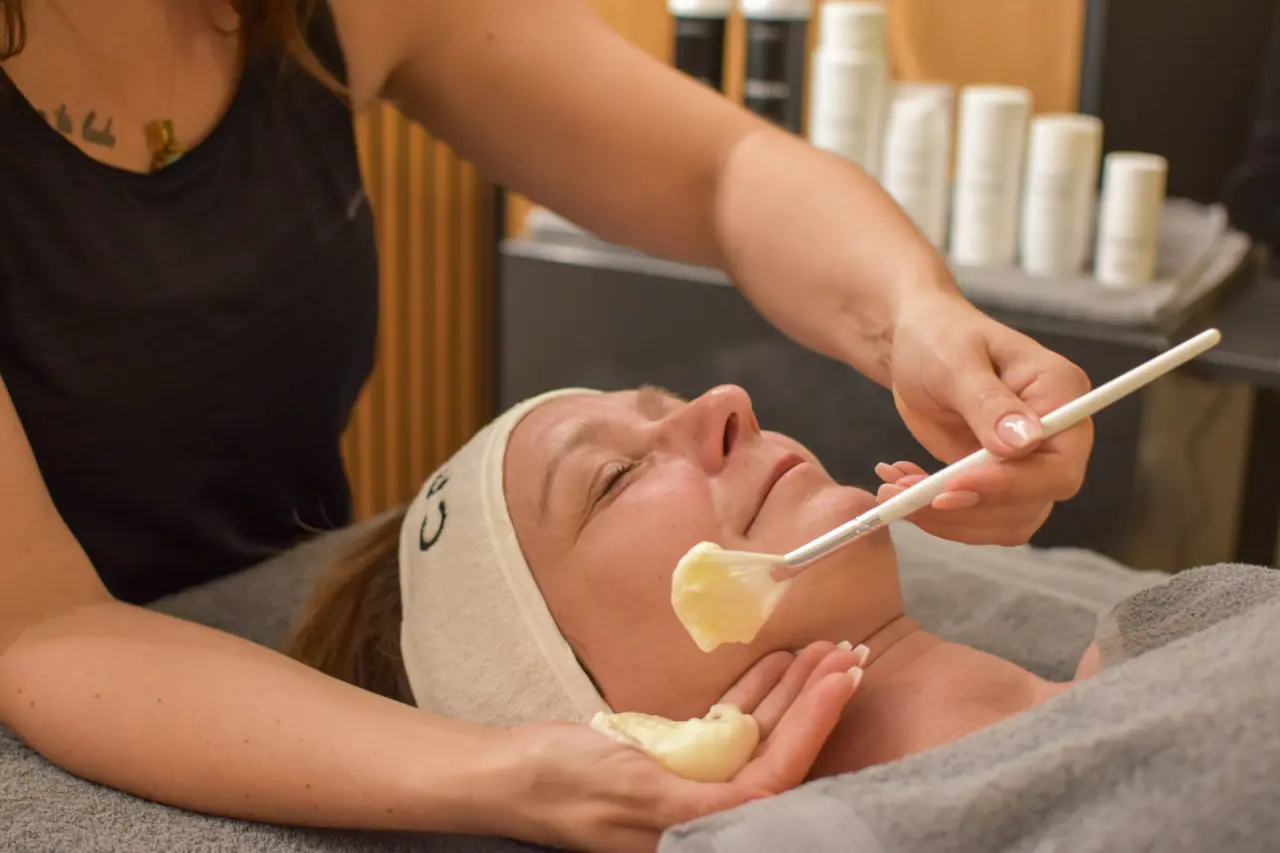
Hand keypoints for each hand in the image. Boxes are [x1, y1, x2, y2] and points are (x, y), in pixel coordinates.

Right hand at [494, 641, 864, 852]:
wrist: (506, 772)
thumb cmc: (561, 786)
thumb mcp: (635, 792)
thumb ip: (701, 801)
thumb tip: (767, 798)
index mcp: (700, 832)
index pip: (777, 779)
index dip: (812, 729)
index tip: (838, 679)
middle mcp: (706, 814)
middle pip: (778, 756)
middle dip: (815, 704)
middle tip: (849, 653)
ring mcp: (693, 785)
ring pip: (758, 735)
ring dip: (791, 691)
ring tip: (825, 648)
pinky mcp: (676, 761)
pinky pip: (727, 726)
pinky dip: (753, 693)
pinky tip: (778, 662)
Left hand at [883, 291, 1093, 545]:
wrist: (915, 342)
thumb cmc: (939, 336)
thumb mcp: (957, 361)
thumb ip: (989, 403)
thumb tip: (1023, 443)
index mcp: (1061, 395)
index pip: (1058, 464)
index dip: (1011, 484)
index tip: (952, 484)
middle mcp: (1056, 435)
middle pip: (1034, 501)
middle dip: (969, 507)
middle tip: (907, 494)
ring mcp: (1028, 462)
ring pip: (1005, 520)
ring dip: (948, 518)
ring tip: (896, 489)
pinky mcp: (997, 478)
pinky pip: (979, 516)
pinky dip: (939, 514)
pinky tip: (903, 487)